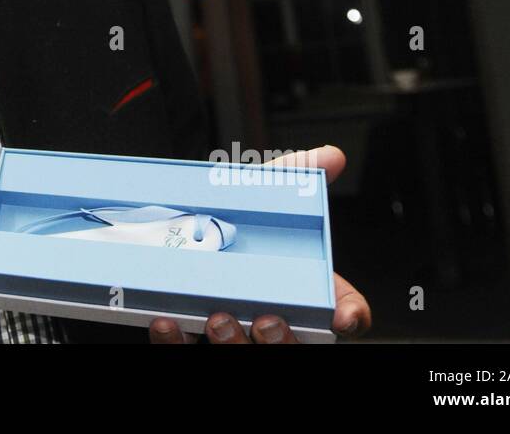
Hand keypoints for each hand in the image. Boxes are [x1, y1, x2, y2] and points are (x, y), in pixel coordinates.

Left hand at [149, 145, 371, 343]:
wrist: (161, 227)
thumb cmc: (225, 221)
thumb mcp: (258, 196)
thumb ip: (293, 175)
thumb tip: (331, 155)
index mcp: (295, 290)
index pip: (340, 314)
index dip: (348, 317)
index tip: (342, 316)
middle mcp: (265, 318)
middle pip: (289, 346)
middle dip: (281, 340)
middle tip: (266, 316)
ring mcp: (227, 333)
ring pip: (240, 354)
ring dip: (233, 344)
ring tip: (219, 317)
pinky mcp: (184, 336)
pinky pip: (181, 349)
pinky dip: (174, 339)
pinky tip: (167, 320)